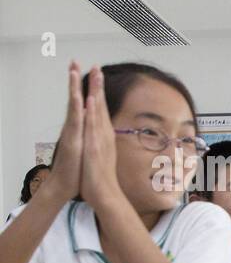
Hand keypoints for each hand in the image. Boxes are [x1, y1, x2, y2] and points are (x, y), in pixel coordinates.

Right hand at [40, 62, 85, 205]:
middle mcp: (75, 127)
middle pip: (77, 99)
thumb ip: (89, 135)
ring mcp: (72, 133)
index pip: (85, 103)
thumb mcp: (87, 148)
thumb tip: (92, 127)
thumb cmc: (78, 168)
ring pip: (74, 106)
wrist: (67, 186)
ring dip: (74, 88)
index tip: (90, 71)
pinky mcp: (72, 141)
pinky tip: (81, 99)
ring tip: (74, 71)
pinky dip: (79, 110)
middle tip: (75, 61)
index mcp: (81, 128)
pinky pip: (76, 123)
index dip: (88, 88)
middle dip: (77, 80)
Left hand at [79, 66, 123, 210]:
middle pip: (102, 107)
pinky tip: (92, 99)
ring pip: (98, 112)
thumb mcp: (102, 160)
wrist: (106, 196)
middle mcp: (104, 136)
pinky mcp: (95, 148)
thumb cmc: (102, 181)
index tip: (97, 78)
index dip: (100, 94)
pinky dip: (94, 112)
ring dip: (97, 92)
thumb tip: (103, 142)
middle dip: (99, 86)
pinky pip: (94, 127)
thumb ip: (103, 148)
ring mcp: (101, 141)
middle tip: (97, 66)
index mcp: (104, 138)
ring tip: (95, 74)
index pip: (102, 112)